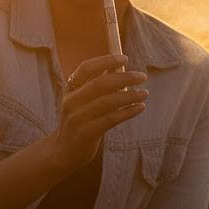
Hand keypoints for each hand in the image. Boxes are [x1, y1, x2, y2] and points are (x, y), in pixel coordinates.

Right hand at [40, 54, 146, 172]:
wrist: (64, 151)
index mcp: (70, 89)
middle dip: (124, 78)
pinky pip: (111, 119)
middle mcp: (71, 101)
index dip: (105, 61)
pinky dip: (127, 112)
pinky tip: (139, 107)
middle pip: (100, 84)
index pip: (86, 68)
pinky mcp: (86, 133)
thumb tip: (119, 68)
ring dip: (130, 96)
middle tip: (142, 77)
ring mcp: (77, 118)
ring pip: (107, 102)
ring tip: (144, 93)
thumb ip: (98, 85)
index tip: (124, 58)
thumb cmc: (79, 121)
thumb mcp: (83, 100)